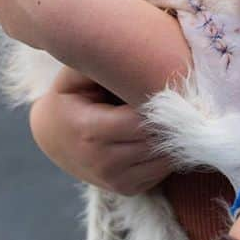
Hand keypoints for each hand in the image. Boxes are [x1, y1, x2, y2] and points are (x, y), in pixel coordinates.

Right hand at [29, 67, 173, 194]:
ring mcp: (116, 180)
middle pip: (157, 139)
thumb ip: (99, 62)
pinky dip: (169, 151)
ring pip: (166, 158)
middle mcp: (104, 161)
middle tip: (186, 96)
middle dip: (175, 119)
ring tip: (177, 112)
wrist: (52, 137)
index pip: (142, 120)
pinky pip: (163, 170)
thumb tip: (134, 49)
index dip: (162, 104)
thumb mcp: (74, 76)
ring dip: (176, 137)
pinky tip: (163, 131)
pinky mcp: (128, 189)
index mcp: (90, 131)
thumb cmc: (69, 97)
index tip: (175, 85)